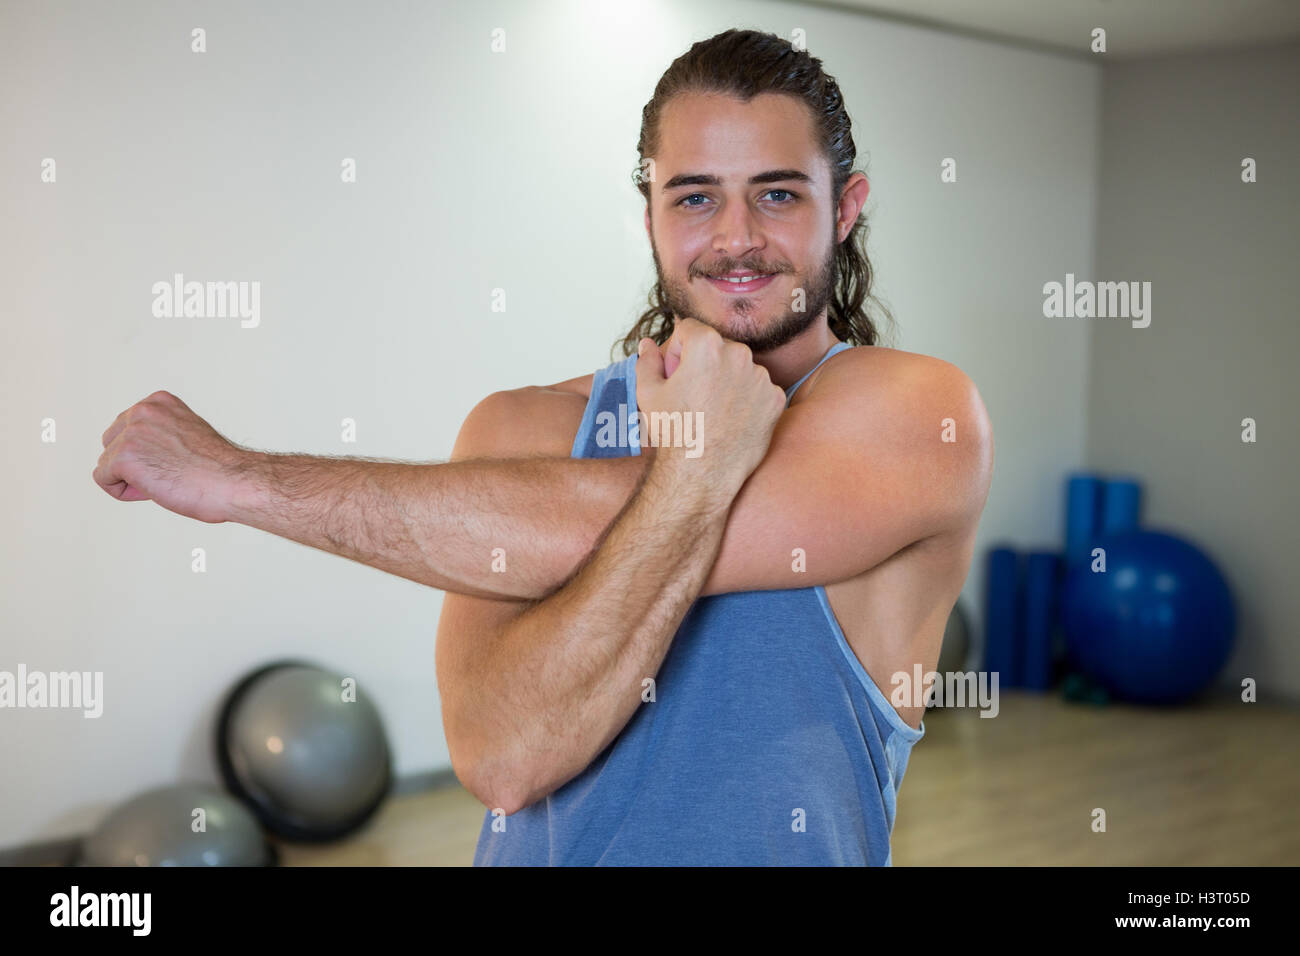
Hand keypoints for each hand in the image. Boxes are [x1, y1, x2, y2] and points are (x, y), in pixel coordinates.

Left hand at [93, 391, 248, 522]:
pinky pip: (103, 479)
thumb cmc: (219, 470)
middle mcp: (142, 410)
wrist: (234, 482)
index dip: (149, 453)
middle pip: (112, 443)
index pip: (128, 429)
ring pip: (107, 463)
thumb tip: (139, 452)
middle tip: (171, 472)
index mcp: (159, 401)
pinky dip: (123, 492)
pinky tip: (153, 490)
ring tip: (166, 480)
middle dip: (134, 464)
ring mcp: (132, 432)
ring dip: (131, 479)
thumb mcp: (187, 435)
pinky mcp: (124, 456)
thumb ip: (160, 433)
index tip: (178, 460)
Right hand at [635, 318, 785, 498]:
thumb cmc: (674, 433)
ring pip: (740, 368)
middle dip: (704, 364)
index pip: (689, 330)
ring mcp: (761, 377)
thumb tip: (647, 345)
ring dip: (727, 381)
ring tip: (712, 411)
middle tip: (692, 396)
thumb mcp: (648, 393)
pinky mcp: (775, 399)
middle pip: (717, 348)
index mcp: (707, 345)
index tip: (674, 374)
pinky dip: (747, 400)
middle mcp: (739, 354)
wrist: (702, 474)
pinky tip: (731, 420)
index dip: (676, 351)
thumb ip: (647, 361)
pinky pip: (759, 390)